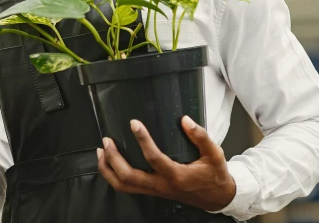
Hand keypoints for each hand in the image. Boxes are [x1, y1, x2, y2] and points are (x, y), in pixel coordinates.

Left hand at [97, 116, 235, 211]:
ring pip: (124, 186)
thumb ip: (201, 136)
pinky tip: (109, 162)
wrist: (216, 197)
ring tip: (101, 150)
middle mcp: (162, 185)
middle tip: (107, 140)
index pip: (154, 158)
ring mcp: (155, 190)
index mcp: (177, 176)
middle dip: (114, 158)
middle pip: (129, 177)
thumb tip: (185, 120)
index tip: (134, 123)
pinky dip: (113, 176)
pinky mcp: (152, 191)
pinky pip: (127, 187)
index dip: (142, 140)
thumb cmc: (214, 174)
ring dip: (108, 169)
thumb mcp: (214, 154)